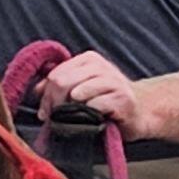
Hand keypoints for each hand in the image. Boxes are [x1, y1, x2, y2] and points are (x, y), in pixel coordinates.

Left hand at [29, 49, 161, 140]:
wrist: (140, 111)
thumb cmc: (107, 100)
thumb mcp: (82, 88)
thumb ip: (60, 85)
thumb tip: (37, 90)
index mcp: (89, 60)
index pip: (55, 74)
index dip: (46, 96)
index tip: (45, 113)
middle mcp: (101, 66)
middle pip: (63, 81)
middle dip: (55, 103)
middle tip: (55, 119)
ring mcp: (113, 80)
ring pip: (78, 92)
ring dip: (72, 110)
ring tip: (75, 118)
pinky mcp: (123, 98)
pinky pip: (95, 105)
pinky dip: (90, 114)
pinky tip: (94, 118)